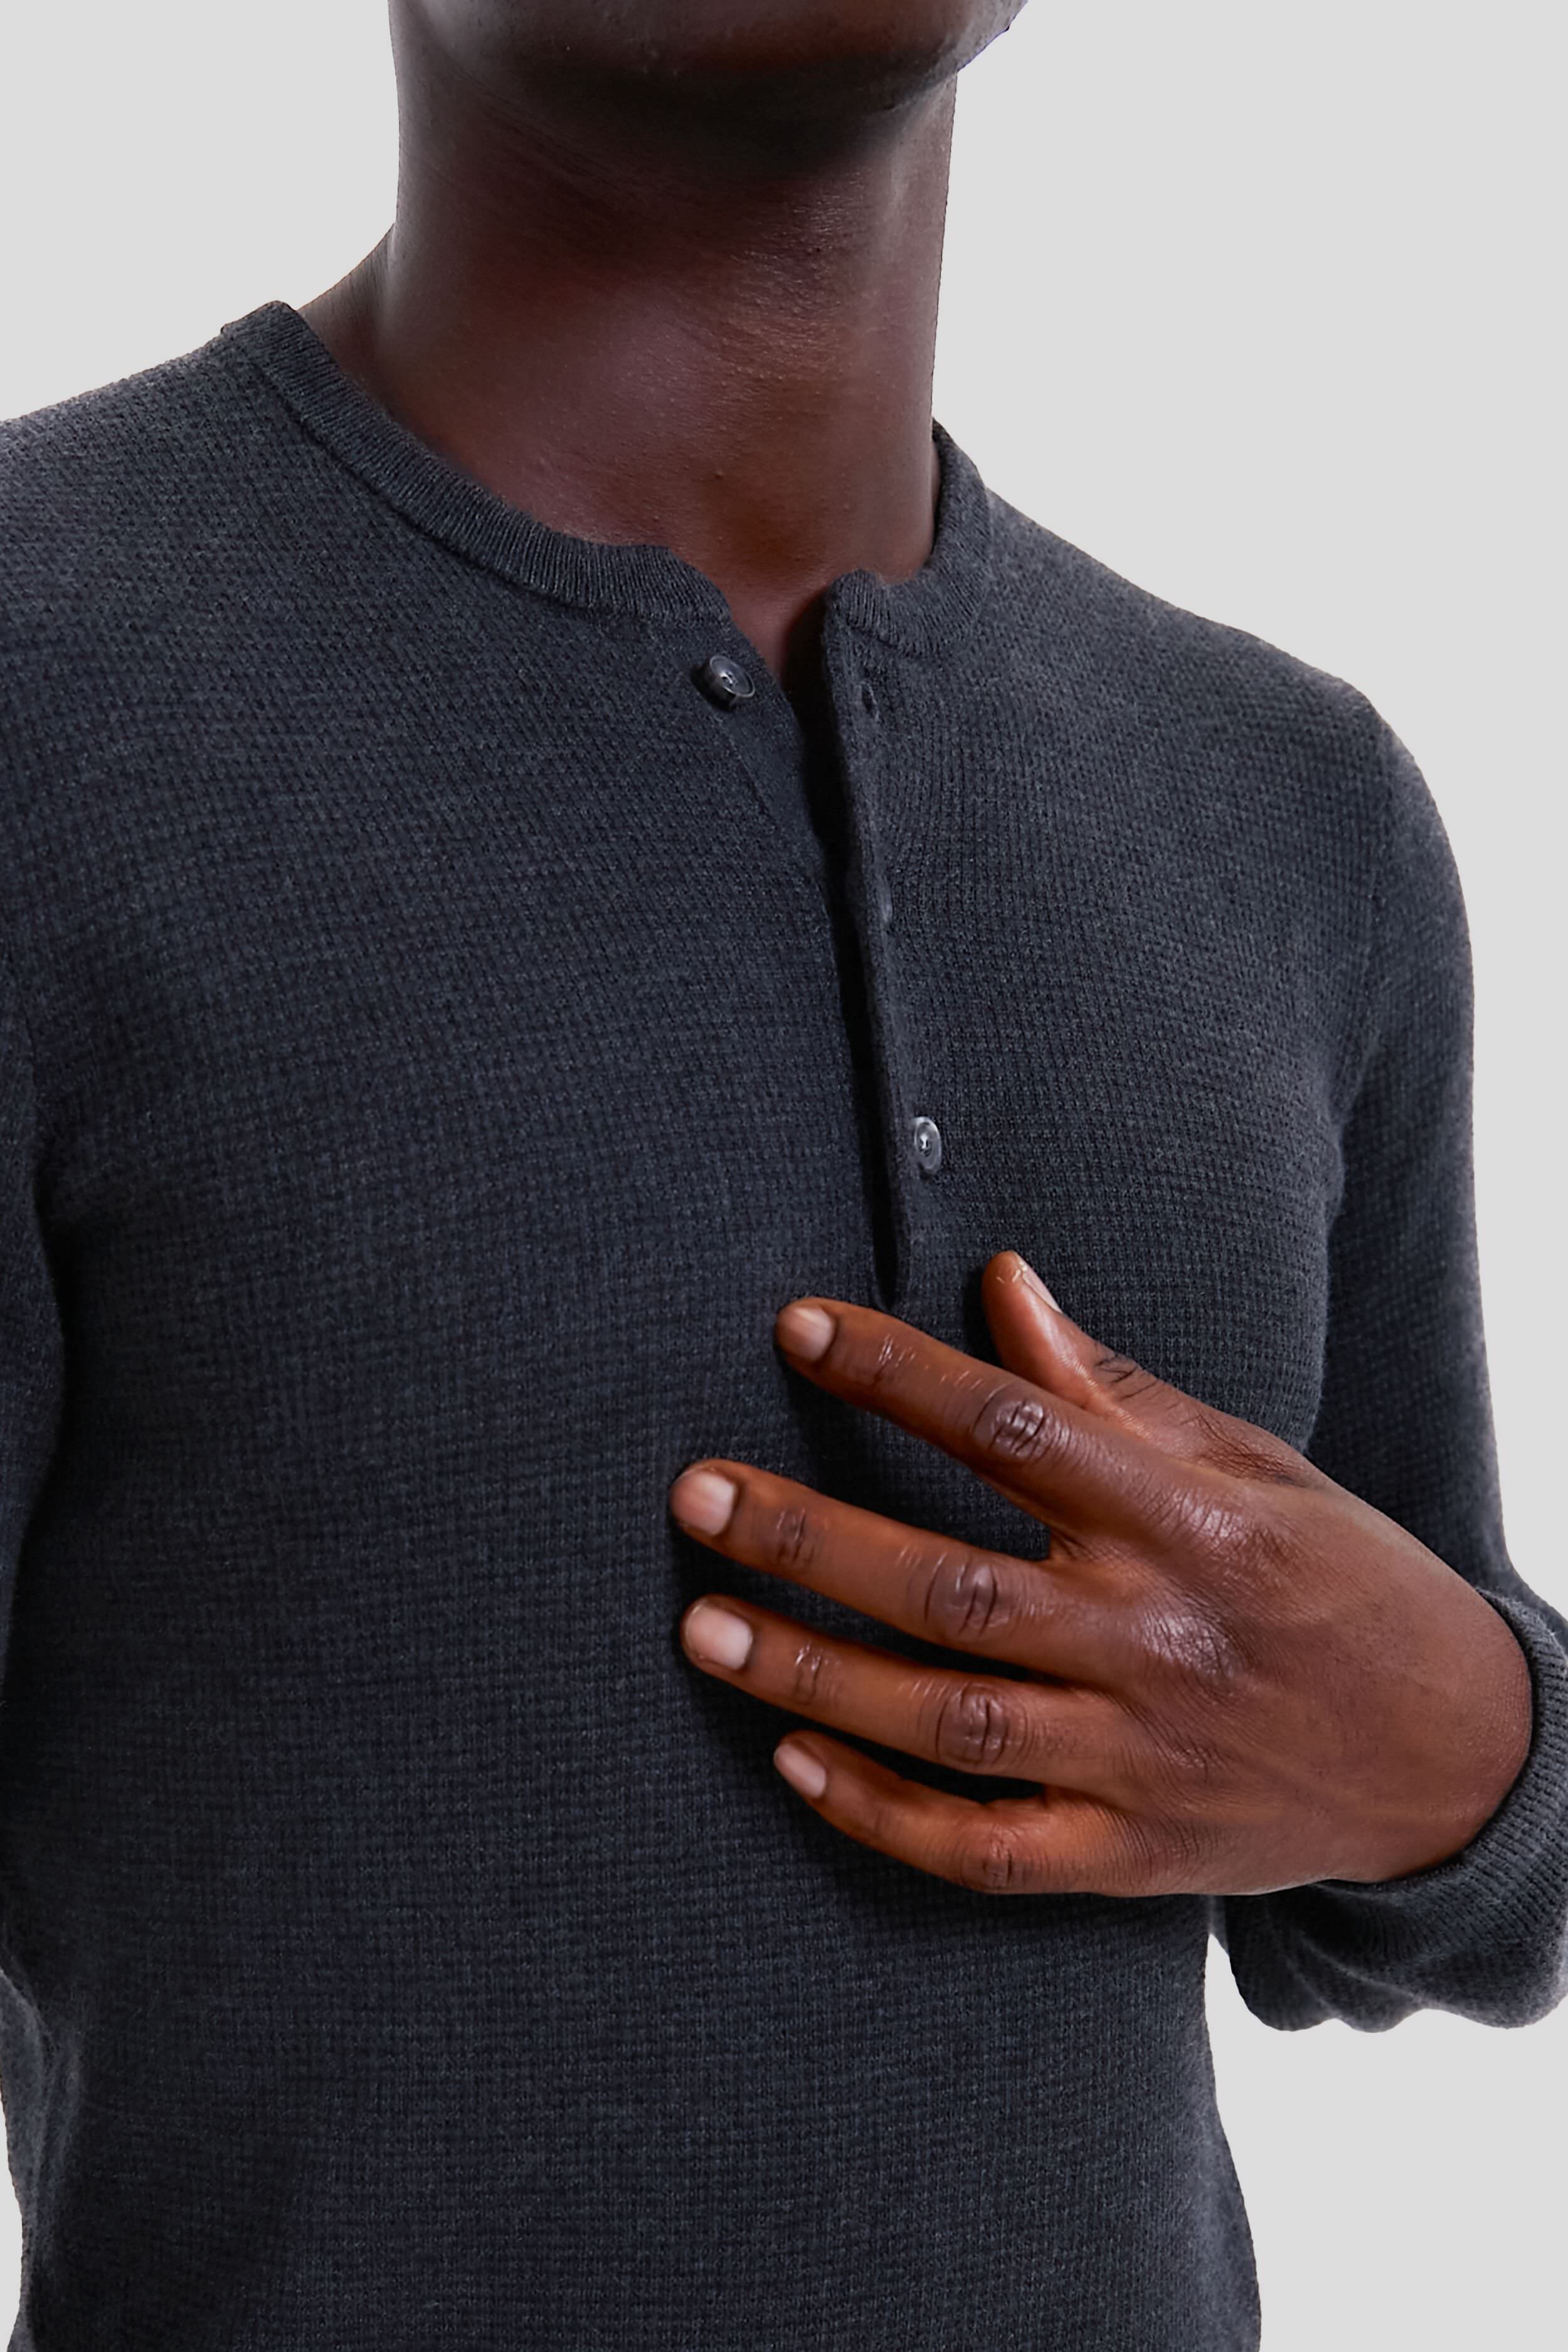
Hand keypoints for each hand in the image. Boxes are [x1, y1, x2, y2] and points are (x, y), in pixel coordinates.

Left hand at [667, 1252, 1532, 1896]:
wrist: (1455, 1760)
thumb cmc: (1339, 1583)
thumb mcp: (1251, 1465)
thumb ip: (1115, 1389)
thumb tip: (1003, 1282)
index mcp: (1189, 1524)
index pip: (1019, 1430)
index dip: (899, 1373)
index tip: (797, 1328)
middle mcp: (1156, 1640)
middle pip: (952, 1585)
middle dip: (811, 1537)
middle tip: (694, 1496)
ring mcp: (1139, 1759)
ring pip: (947, 1718)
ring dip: (812, 1673)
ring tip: (701, 1629)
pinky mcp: (1131, 1856)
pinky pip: (984, 1849)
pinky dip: (882, 1814)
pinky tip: (791, 1761)